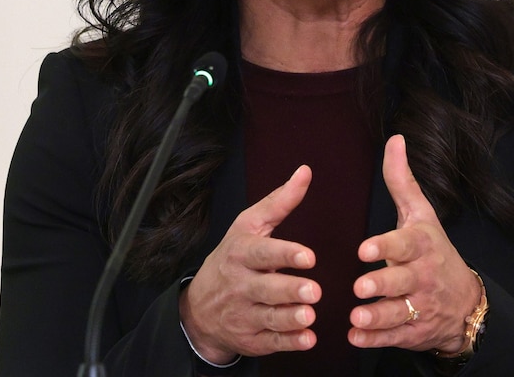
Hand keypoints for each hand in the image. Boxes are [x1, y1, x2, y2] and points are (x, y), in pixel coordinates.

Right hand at [179, 165, 320, 362]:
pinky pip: (271, 341)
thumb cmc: (234, 258)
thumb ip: (280, 201)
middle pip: (266, 288)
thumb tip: (305, 172)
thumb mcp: (250, 225)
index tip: (309, 256)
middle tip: (313, 290)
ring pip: (269, 317)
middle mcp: (241, 284)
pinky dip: (289, 342)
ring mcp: (244, 313)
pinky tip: (307, 339)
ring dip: (290, 318)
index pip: (263, 253)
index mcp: (241, 253)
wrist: (200, 306)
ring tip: (310, 315)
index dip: (285, 254)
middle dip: (290, 290)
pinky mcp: (251, 338)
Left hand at [348, 135, 480, 352]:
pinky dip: (375, 340)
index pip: (405, 244)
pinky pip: (394, 337)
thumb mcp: (422, 214)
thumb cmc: (433, 249)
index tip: (365, 248)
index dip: (386, 246)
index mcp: (422, 245)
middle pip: (402, 281)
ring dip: (376, 317)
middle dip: (382, 284)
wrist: (466, 302)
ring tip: (356, 318)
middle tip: (360, 287)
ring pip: (397, 313)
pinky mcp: (414, 331)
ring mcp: (420, 306)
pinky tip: (356, 337)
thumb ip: (402, 180)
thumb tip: (395, 139)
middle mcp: (423, 276)